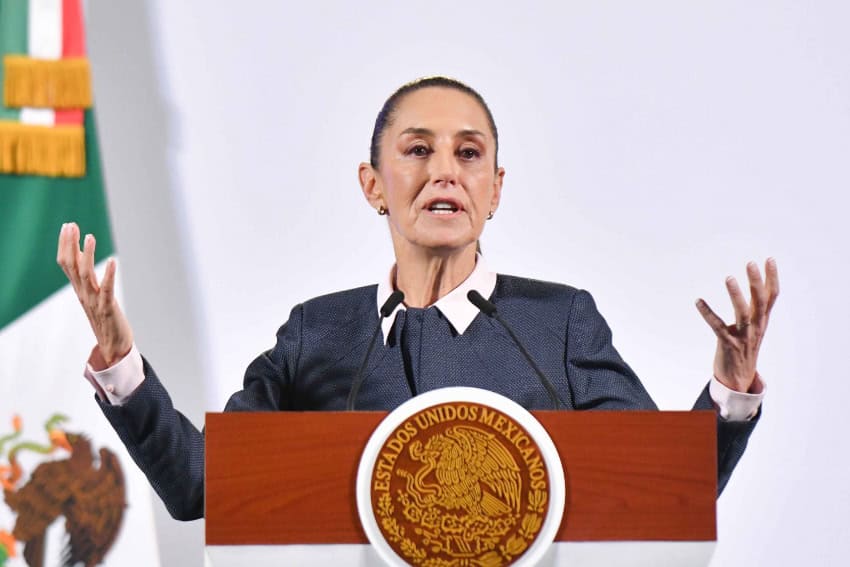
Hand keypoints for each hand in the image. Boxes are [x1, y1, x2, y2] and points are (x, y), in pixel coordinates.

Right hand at [56, 222, 133, 367]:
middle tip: (71, 225)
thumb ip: (88, 278)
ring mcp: (94, 301)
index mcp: (80, 290)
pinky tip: (111, 262)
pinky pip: (106, 290)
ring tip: (90, 236)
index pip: (67, 263)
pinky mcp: (108, 308)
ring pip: (86, 275)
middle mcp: (83, 293)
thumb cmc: (105, 319)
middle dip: (70, 244)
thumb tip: (85, 255)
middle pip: (71, 266)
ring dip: (88, 255)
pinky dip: (108, 275)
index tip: (68, 226)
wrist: (113, 346)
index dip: (66, 245)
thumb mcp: (94, 295)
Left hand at [695, 259, 778, 392]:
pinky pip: (717, 327)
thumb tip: (757, 286)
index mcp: (763, 320)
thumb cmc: (745, 347)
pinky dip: (708, 313)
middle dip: (756, 282)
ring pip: (742, 313)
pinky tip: (698, 301)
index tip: (769, 259)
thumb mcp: (755, 326)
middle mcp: (756, 327)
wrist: (739, 379)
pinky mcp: (728, 345)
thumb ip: (755, 308)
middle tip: (751, 263)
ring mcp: (743, 336)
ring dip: (736, 295)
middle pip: (760, 301)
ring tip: (729, 278)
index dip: (772, 278)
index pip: (772, 296)